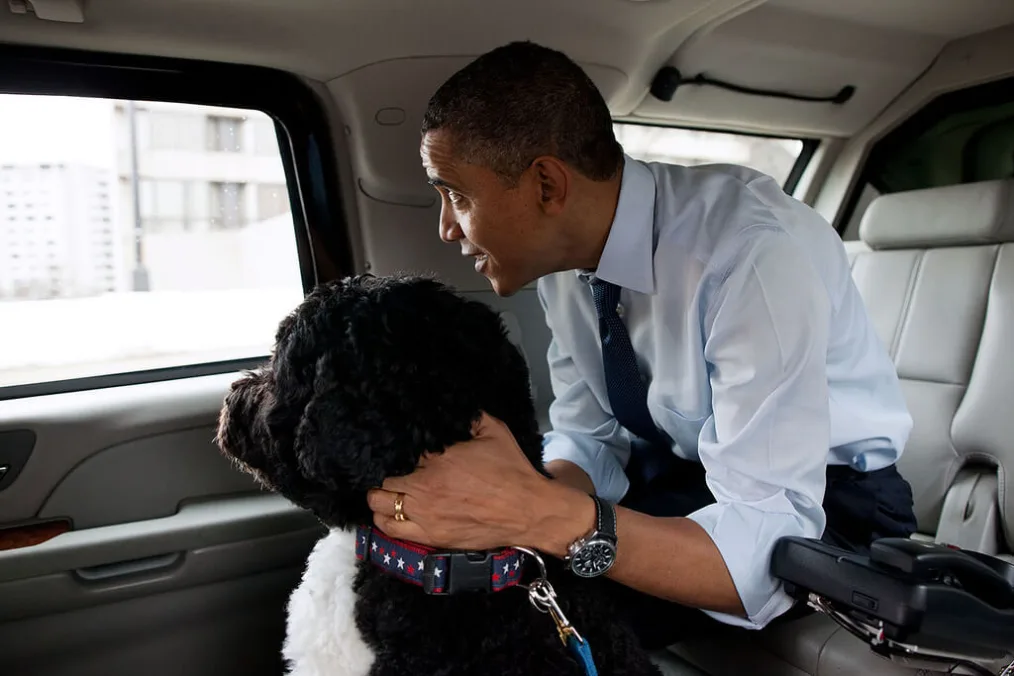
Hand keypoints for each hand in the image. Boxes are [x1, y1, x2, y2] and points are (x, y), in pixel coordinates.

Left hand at [366, 412, 592, 552]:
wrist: (527, 510)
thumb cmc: (511, 470)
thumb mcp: (494, 431)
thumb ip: (471, 417)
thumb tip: (459, 409)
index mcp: (434, 464)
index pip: (401, 458)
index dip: (403, 457)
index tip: (407, 457)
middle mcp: (423, 491)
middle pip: (383, 485)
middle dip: (385, 479)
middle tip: (393, 477)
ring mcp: (425, 517)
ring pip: (381, 511)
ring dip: (381, 502)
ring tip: (387, 497)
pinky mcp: (432, 538)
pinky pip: (394, 532)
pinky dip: (387, 523)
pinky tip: (391, 517)